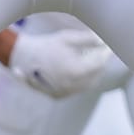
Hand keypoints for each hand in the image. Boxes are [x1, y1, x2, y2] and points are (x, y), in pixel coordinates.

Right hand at [8, 26, 123, 97]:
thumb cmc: (46, 45)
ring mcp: (66, 92)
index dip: (105, 54)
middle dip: (100, 64)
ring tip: (93, 61)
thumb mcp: (67, 38)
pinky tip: (81, 71)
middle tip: (102, 54)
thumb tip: (104, 41)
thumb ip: (88, 39)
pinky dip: (82, 81)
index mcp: (77, 70)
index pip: (100, 63)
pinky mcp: (59, 96)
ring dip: (93, 74)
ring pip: (88, 85)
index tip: (109, 47)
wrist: (24, 58)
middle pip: (96, 76)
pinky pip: (77, 89)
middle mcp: (73, 85)